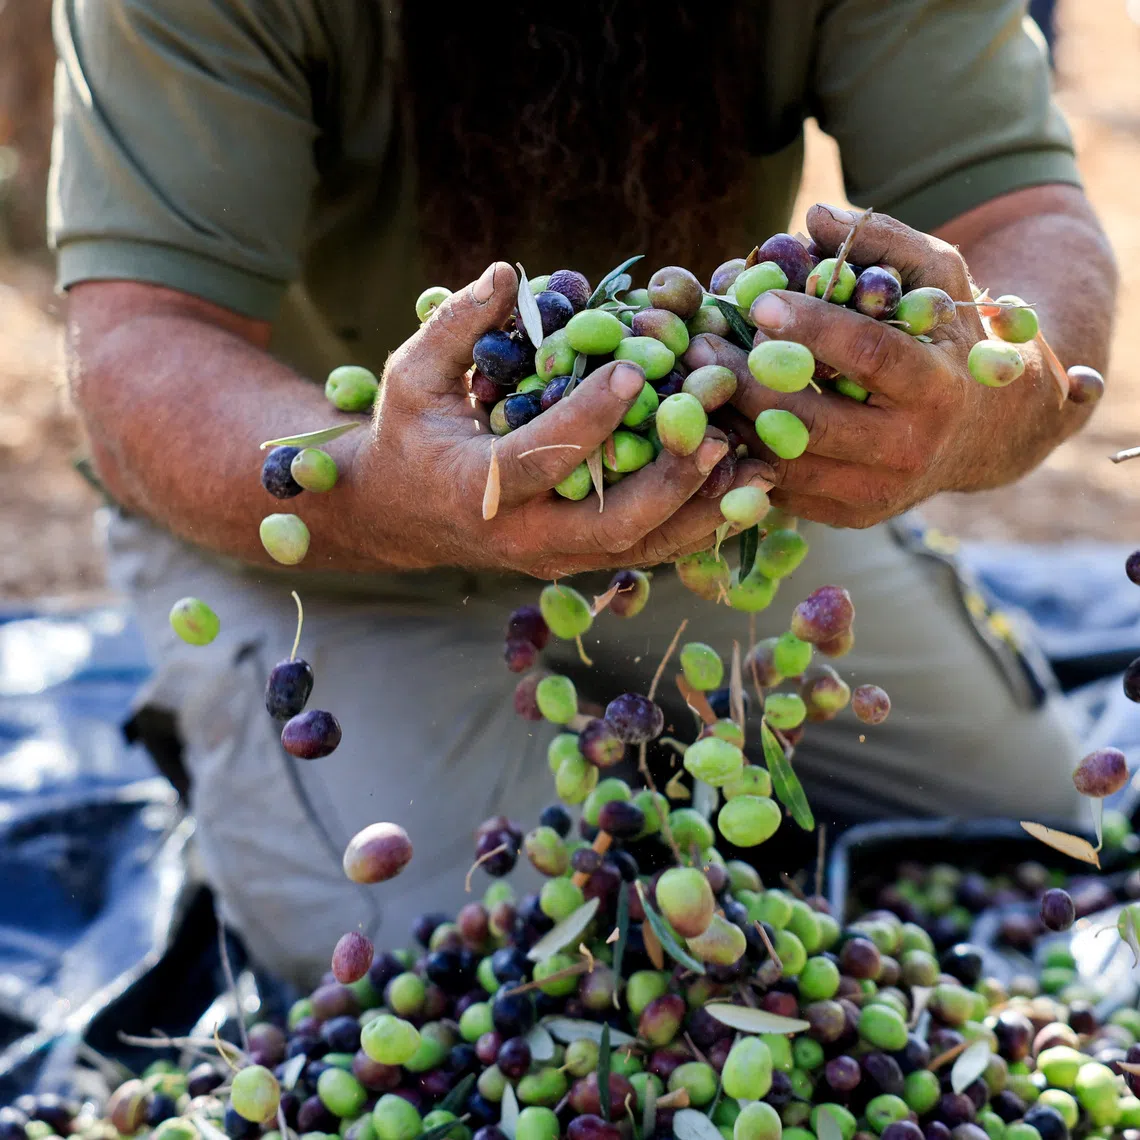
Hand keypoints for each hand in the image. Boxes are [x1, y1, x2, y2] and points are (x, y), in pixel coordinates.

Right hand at [353, 262, 771, 576]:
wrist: (401, 514)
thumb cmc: (409, 435)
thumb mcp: (413, 376)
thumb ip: (458, 327)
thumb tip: (509, 275)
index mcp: (476, 489)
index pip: (542, 457)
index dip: (592, 416)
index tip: (640, 369)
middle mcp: (521, 536)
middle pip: (611, 526)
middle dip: (671, 480)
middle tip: (720, 431)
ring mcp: (555, 557)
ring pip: (642, 548)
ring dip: (705, 510)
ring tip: (762, 466)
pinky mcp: (580, 560)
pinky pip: (647, 550)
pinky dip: (698, 523)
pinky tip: (745, 489)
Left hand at [687, 206, 1066, 528]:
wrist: (988, 432)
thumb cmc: (951, 341)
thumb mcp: (940, 281)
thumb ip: (885, 242)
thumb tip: (815, 215)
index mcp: (936, 389)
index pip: (868, 356)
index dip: (812, 328)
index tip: (758, 303)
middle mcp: (908, 451)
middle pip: (810, 422)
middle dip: (748, 382)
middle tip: (700, 345)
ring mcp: (876, 494)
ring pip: (785, 463)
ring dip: (731, 422)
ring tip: (693, 379)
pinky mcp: (847, 516)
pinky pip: (780, 490)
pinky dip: (741, 455)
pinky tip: (713, 417)